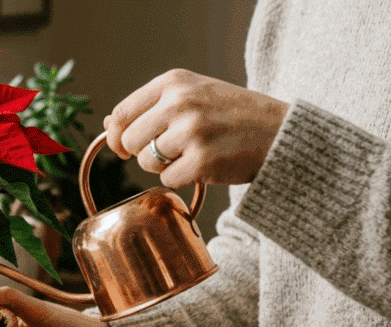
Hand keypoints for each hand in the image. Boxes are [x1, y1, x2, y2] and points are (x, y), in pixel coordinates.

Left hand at [103, 68, 288, 189]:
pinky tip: (203, 166)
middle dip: (143, 152)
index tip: (124, 146)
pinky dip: (181, 179)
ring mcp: (191, 131)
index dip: (117, 135)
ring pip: (147, 162)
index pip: (122, 113)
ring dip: (163, 166)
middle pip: (131, 141)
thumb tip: (108, 125)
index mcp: (174, 81)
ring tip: (192, 154)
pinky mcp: (202, 160)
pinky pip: (167, 180)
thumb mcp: (193, 95)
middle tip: (170, 151)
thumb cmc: (233, 115)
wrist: (282, 133)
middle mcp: (179, 102)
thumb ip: (150, 107)